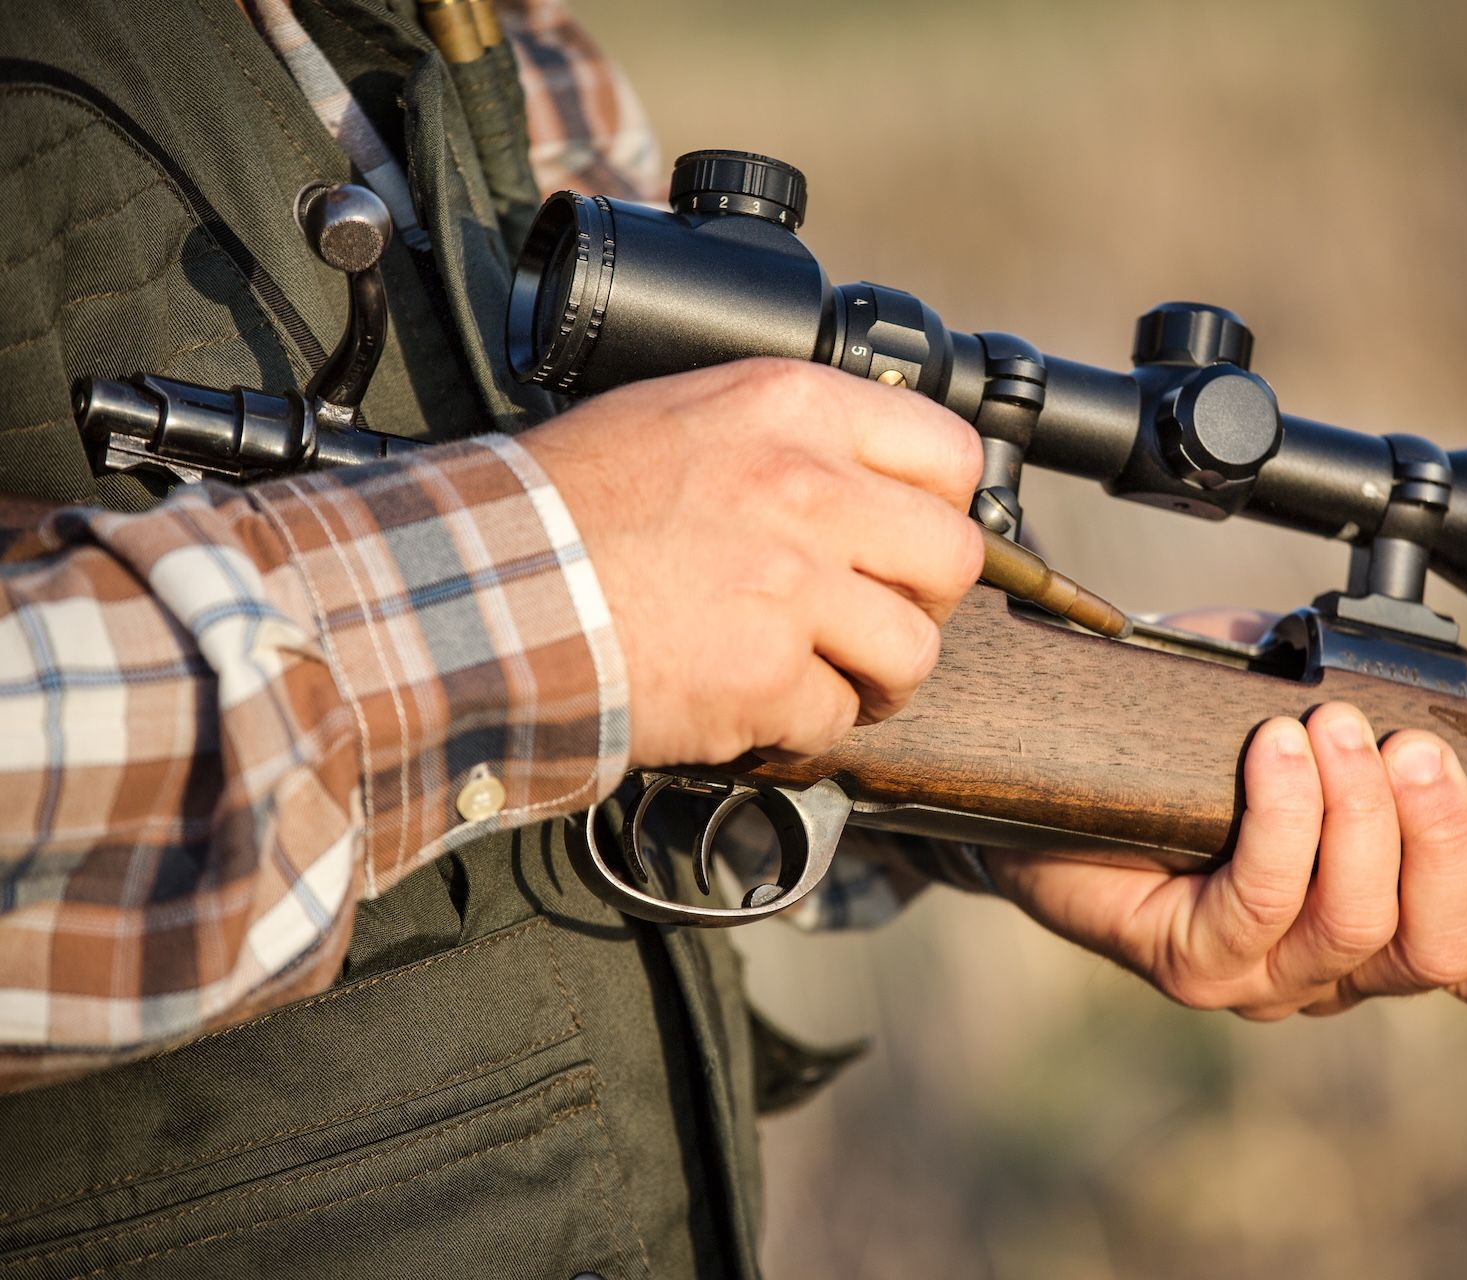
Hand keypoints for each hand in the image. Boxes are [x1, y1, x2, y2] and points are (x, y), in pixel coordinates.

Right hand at [520, 359, 983, 766]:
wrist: (481, 583)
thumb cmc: (561, 504)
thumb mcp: (683, 417)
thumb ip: (785, 439)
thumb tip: (862, 477)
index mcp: (793, 407)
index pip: (949, 452)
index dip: (942, 508)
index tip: (912, 540)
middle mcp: (810, 488)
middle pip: (952, 557)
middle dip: (924, 601)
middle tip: (876, 617)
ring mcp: (795, 586)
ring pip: (913, 650)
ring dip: (878, 676)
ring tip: (827, 676)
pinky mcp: (767, 675)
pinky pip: (835, 717)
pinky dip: (801, 727)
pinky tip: (755, 706)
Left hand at [991, 704, 1466, 1031]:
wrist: (1053, 772)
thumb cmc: (1188, 740)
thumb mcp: (1300, 698)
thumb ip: (1372, 697)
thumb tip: (1416, 667)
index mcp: (1388, 922)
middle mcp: (1335, 969)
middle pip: (1438, 950)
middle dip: (1445, 840)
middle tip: (1416, 747)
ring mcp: (1262, 976)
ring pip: (1355, 928)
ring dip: (1360, 817)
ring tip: (1331, 727)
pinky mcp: (1190, 963)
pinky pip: (1258, 903)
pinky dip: (1283, 820)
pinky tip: (1274, 752)